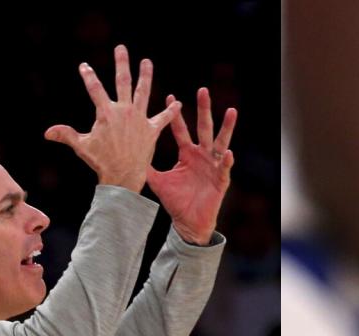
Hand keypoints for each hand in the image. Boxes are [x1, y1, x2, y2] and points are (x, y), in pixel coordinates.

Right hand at [45, 44, 180, 191]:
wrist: (123, 177)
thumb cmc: (101, 162)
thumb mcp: (82, 146)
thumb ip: (66, 135)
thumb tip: (46, 133)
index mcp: (106, 113)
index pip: (94, 88)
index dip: (88, 76)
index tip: (84, 65)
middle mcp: (124, 111)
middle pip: (122, 81)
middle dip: (121, 63)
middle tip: (121, 48)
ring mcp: (140, 119)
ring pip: (144, 92)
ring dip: (146, 76)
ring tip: (147, 62)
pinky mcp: (152, 130)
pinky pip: (164, 118)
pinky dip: (171, 111)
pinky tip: (177, 102)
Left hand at [147, 87, 236, 244]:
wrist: (189, 223)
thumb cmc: (176, 202)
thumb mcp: (158, 181)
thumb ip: (146, 167)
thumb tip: (127, 155)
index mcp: (187, 153)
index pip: (180, 130)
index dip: (175, 115)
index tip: (169, 97)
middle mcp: (201, 155)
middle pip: (202, 128)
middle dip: (203, 109)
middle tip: (203, 90)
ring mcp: (213, 165)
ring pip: (220, 142)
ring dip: (226, 127)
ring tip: (231, 112)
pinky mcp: (221, 180)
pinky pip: (224, 168)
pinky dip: (226, 160)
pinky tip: (228, 152)